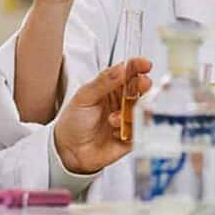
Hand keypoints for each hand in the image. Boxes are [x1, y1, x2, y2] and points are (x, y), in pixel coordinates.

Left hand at [53, 58, 151, 174]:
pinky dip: (130, 130)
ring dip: (131, 113)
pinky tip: (114, 132)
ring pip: (143, 109)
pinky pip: (140, 130)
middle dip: (143, 86)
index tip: (145, 64)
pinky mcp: (131, 136)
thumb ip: (103, 82)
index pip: (128, 71)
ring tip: (113, 119)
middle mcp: (122, 101)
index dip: (138, 66)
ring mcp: (127, 118)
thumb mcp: (84, 97)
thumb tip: (121, 68)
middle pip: (140, 89)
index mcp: (111, 87)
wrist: (69, 150)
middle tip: (143, 85)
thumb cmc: (74, 121)